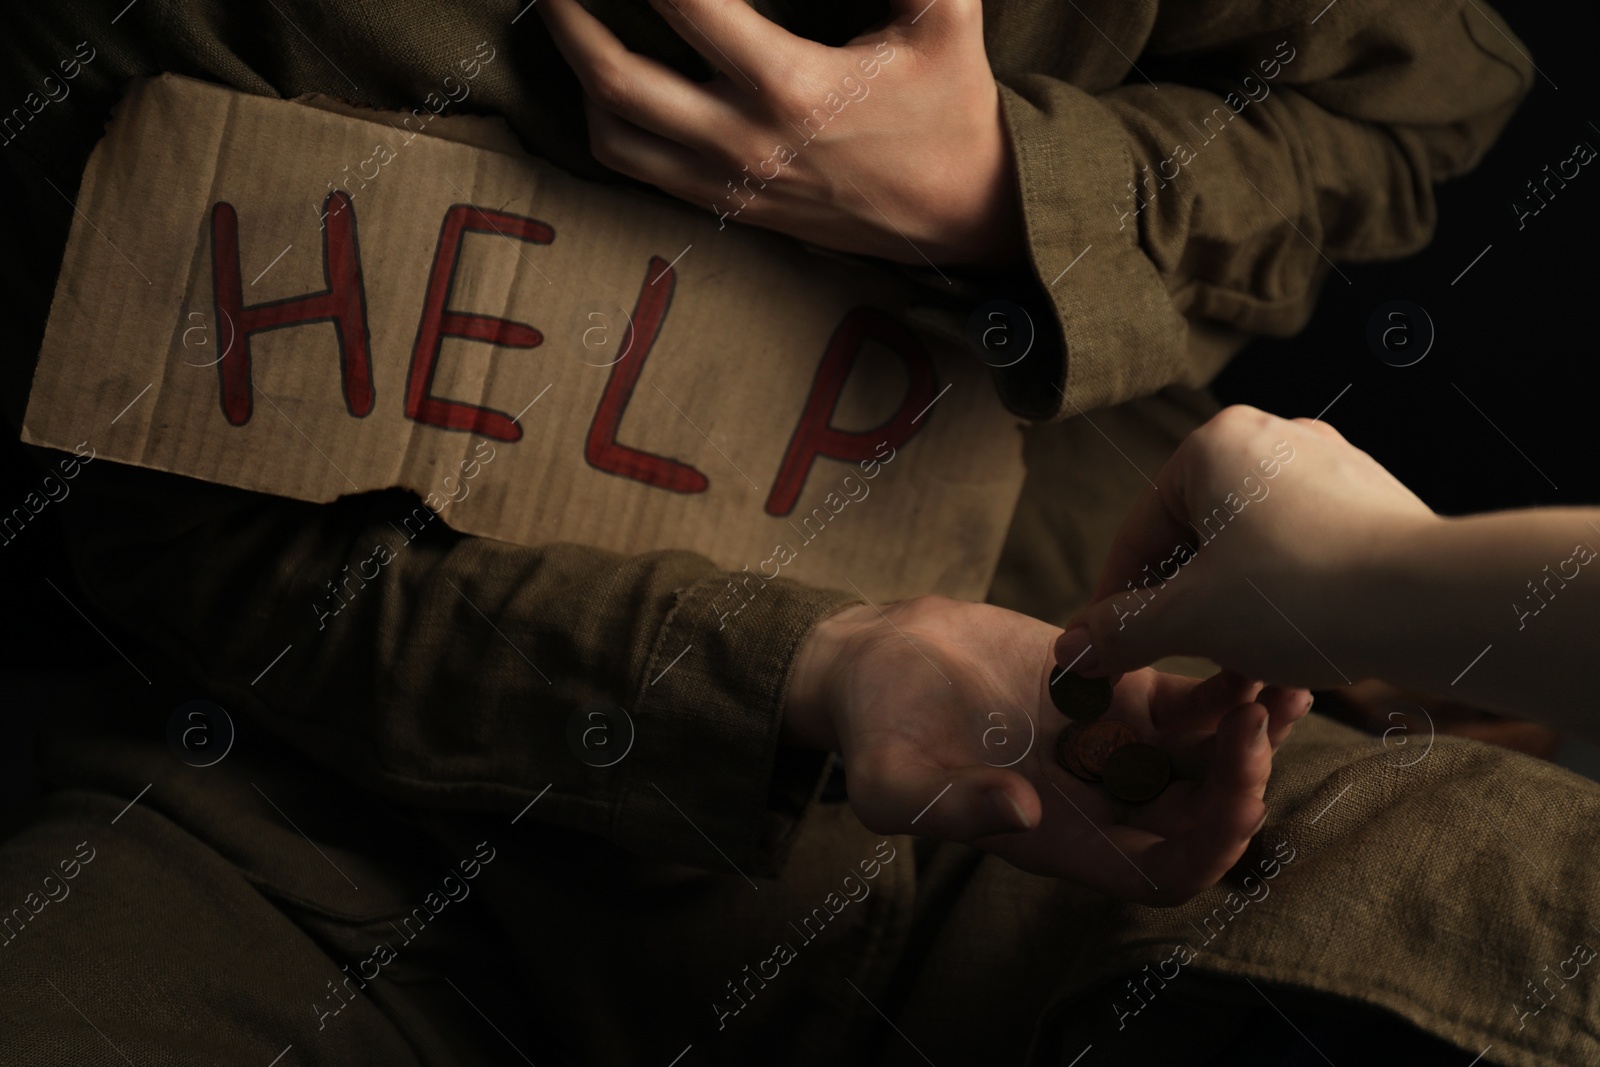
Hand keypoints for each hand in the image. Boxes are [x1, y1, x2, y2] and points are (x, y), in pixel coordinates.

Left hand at [538, 0, 1024, 264]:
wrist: (963, 215)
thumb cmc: (952, 110)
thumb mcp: (944, 17)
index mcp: (794, 87)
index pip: (690, 4)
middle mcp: (746, 140)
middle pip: (619, 76)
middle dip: (569, 12)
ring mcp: (731, 180)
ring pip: (615, 131)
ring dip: (577, 70)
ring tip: (565, 16)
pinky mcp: (730, 204)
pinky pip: (639, 168)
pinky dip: (606, 121)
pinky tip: (603, 82)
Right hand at [785, 597, 1310, 904]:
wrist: (873, 662)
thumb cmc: (873, 732)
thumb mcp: (888, 779)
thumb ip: (946, 807)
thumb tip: (1020, 813)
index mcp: (1062, 839)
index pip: (1166, 874)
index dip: (1212, 848)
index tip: (1235, 794)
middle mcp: (1100, 800)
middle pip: (1206, 817)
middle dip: (1248, 779)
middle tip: (1259, 719)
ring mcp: (1111, 743)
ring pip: (1211, 756)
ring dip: (1253, 727)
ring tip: (1280, 674)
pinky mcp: (1112, 687)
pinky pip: (1188, 698)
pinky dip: (1223, 681)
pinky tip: (1242, 647)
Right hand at [1055, 405, 1438, 687]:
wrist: (1435, 601)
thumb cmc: (1302, 596)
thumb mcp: (1190, 620)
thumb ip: (1121, 631)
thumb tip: (1071, 652)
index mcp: (1213, 445)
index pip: (1139, 534)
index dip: (1117, 604)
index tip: (1108, 652)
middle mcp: (1271, 436)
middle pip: (1195, 538)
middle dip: (1185, 606)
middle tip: (1184, 663)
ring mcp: (1329, 463)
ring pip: (1250, 547)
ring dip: (1234, 608)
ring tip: (1244, 666)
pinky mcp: (1372, 497)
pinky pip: (1303, 549)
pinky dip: (1286, 596)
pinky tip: (1297, 643)